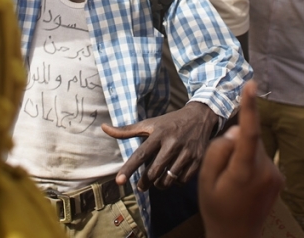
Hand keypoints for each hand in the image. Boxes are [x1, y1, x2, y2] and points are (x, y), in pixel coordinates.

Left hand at [103, 101, 218, 190]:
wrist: (200, 117)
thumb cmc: (170, 122)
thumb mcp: (150, 123)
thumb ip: (127, 130)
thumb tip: (104, 128)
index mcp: (158, 134)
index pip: (140, 154)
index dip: (128, 168)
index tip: (119, 181)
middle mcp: (172, 143)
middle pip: (154, 172)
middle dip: (145, 183)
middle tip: (141, 186)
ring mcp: (186, 152)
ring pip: (168, 179)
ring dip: (160, 184)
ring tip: (157, 181)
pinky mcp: (197, 160)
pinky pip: (182, 181)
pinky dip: (175, 182)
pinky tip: (173, 176)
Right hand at [200, 81, 282, 237]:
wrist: (237, 236)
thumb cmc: (217, 208)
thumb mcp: (206, 180)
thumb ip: (219, 151)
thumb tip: (237, 131)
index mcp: (245, 171)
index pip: (249, 133)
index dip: (250, 107)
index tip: (251, 85)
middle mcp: (266, 170)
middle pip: (250, 139)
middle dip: (236, 144)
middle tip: (221, 169)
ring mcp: (275, 175)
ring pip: (256, 148)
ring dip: (244, 154)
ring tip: (232, 179)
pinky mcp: (279, 178)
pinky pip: (262, 158)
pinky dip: (251, 162)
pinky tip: (243, 183)